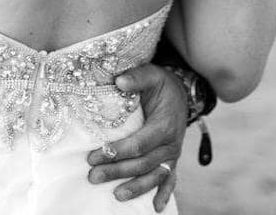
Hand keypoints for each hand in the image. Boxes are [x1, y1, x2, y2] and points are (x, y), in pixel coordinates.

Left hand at [86, 64, 187, 212]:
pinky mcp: (172, 159)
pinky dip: (165, 194)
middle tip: (93, 176)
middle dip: (117, 171)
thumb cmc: (161, 84)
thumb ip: (136, 77)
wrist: (182, 93)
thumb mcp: (151, 74)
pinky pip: (170, 179)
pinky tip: (155, 208)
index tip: (94, 156)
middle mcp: (171, 143)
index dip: (117, 152)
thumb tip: (119, 81)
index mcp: (164, 125)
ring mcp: (172, 154)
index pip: (139, 144)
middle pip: (143, 163)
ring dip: (136, 187)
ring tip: (116, 195)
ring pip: (154, 175)